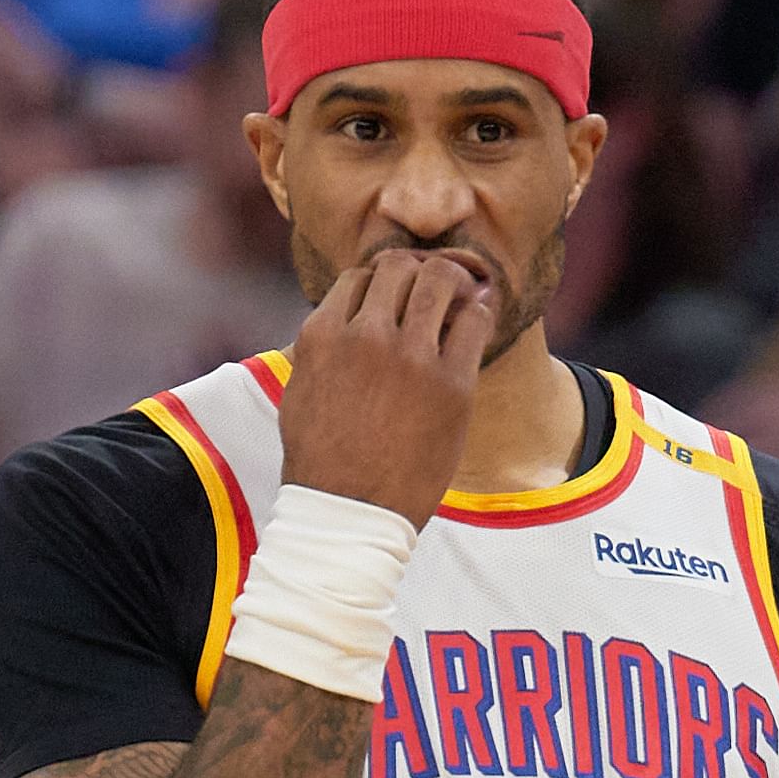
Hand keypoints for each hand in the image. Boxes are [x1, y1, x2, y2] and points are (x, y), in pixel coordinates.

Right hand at [278, 248, 498, 525]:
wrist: (351, 511)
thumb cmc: (322, 459)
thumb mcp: (300, 391)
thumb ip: (318, 348)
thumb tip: (341, 318)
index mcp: (321, 335)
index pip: (359, 276)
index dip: (381, 281)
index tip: (397, 298)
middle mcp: (365, 336)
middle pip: (399, 266)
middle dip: (418, 271)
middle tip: (433, 288)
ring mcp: (410, 357)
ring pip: (439, 279)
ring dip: (452, 280)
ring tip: (459, 296)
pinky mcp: (452, 384)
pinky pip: (474, 320)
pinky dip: (478, 311)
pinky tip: (476, 320)